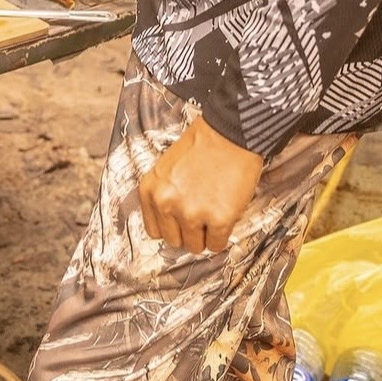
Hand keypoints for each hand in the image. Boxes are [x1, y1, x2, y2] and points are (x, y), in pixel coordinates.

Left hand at [138, 116, 263, 254]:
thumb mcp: (167, 168)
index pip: (154, 230)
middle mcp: (166, 204)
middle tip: (201, 218)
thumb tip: (172, 223)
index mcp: (150, 190)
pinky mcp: (219, 219)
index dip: (171, 227)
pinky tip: (225, 217)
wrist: (230, 133)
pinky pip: (217, 245)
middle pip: (174, 241)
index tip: (181, 223)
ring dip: (206, 235)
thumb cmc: (202, 146)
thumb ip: (165, 195)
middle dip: (188, 232)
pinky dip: (222, 237)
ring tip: (214, 215)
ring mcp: (192, 213)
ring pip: (195, 246)